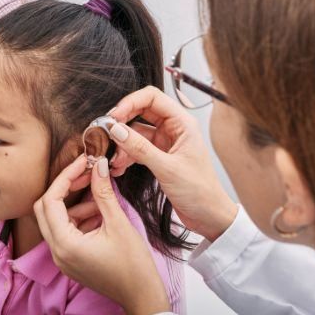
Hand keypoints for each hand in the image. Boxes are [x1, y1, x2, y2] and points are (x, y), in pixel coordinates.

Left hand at [34, 155, 170, 314]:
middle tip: (86, 174)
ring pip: (56, 220)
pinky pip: (66, 232)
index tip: (83, 162)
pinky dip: (79, 218)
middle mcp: (57, 253)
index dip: (65, 177)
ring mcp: (62, 258)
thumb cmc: (134, 266)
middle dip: (65, 188)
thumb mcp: (118, 224)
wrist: (143, 296)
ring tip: (100, 198)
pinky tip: (100, 213)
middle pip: (45, 209)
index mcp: (64, 244)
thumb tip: (98, 166)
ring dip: (75, 204)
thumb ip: (103, 193)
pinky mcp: (71, 260)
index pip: (50, 200)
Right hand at [108, 86, 237, 240]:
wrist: (209, 217)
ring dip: (122, 144)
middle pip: (141, 112)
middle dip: (121, 123)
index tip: (114, 117)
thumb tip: (116, 130)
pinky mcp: (159, 156)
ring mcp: (165, 142)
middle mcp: (173, 129)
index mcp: (182, 123)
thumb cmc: (200, 192)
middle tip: (105, 134)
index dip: (130, 102)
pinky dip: (125, 156)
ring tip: (112, 158)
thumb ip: (140, 148)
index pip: (152, 98)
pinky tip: (118, 167)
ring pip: (136, 132)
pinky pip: (136, 148)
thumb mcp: (167, 169)